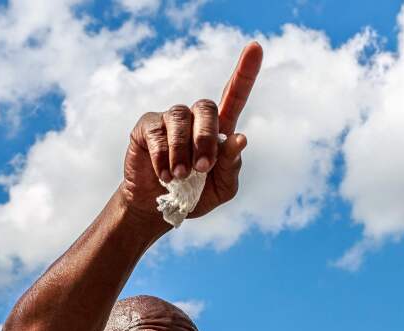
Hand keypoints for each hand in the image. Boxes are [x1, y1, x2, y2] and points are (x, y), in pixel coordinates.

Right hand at [121, 42, 260, 222]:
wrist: (156, 209)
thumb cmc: (193, 196)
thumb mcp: (222, 189)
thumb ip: (231, 166)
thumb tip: (240, 138)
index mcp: (218, 129)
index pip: (234, 95)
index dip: (245, 72)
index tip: (256, 47)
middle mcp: (194, 118)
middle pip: (206, 107)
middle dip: (205, 137)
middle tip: (203, 168)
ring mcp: (169, 120)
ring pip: (180, 119)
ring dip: (182, 151)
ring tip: (179, 177)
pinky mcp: (147, 127)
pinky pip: (157, 133)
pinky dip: (162, 156)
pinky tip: (164, 176)